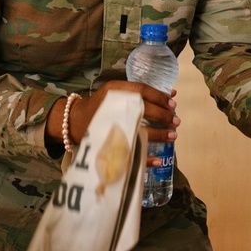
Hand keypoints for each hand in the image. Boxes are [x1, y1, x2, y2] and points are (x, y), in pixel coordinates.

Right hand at [59, 81, 178, 165]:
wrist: (74, 121)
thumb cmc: (103, 106)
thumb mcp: (118, 92)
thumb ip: (141, 93)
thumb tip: (173, 94)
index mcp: (115, 90)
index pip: (142, 90)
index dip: (160, 97)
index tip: (173, 105)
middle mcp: (113, 105)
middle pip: (143, 110)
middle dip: (163, 116)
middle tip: (176, 122)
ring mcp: (110, 125)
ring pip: (139, 130)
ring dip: (159, 135)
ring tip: (172, 137)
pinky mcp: (108, 143)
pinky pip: (130, 152)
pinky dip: (145, 158)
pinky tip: (158, 160)